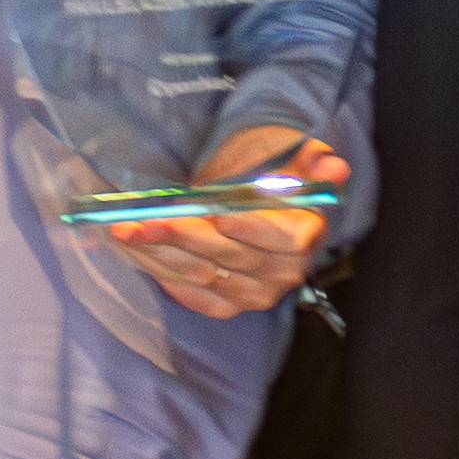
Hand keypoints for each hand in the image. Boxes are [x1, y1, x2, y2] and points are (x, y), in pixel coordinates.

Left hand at [104, 126, 349, 318]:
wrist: (259, 200)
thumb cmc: (272, 170)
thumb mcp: (293, 154)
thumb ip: (312, 160)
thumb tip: (334, 167)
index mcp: (305, 235)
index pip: (282, 238)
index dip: (251, 228)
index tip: (217, 213)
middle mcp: (284, 272)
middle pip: (229, 255)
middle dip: (182, 236)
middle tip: (143, 219)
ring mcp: (255, 293)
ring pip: (202, 274)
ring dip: (158, 254)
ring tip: (124, 231)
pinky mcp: (229, 304)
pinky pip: (192, 293)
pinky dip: (161, 273)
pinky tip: (137, 254)